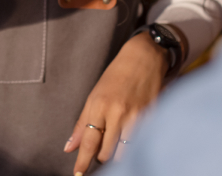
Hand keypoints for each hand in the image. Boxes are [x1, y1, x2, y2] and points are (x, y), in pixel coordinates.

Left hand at [64, 32, 168, 173]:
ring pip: (124, 154)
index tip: (78, 175)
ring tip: (115, 144)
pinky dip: (134, 146)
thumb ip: (82, 123)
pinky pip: (140, 143)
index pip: (89, 142)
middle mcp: (118, 113)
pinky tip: (131, 138)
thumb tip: (69, 148)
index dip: (82, 162)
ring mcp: (137, 116)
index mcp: (100, 105)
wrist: (144, 57)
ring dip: (117, 155)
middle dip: (101, 157)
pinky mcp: (152, 118)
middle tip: (100, 150)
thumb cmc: (116, 75)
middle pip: (106, 153)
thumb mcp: (94, 95)